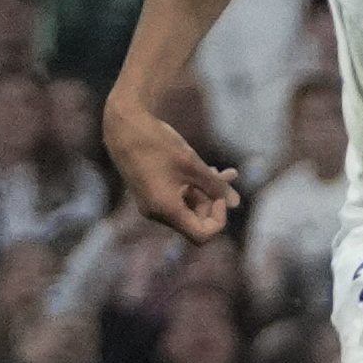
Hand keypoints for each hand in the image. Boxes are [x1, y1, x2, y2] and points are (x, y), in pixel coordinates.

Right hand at [103, 103, 238, 241]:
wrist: (124, 126)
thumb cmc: (158, 144)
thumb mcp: (193, 165)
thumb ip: (216, 186)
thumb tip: (237, 203)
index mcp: (166, 210)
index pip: (201, 235)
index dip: (218, 219)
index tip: (221, 196)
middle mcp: (157, 213)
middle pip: (195, 221)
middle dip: (213, 202)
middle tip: (223, 180)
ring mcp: (152, 204)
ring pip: (188, 207)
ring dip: (207, 192)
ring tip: (226, 173)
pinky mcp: (150, 193)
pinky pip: (177, 197)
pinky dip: (194, 186)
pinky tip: (211, 170)